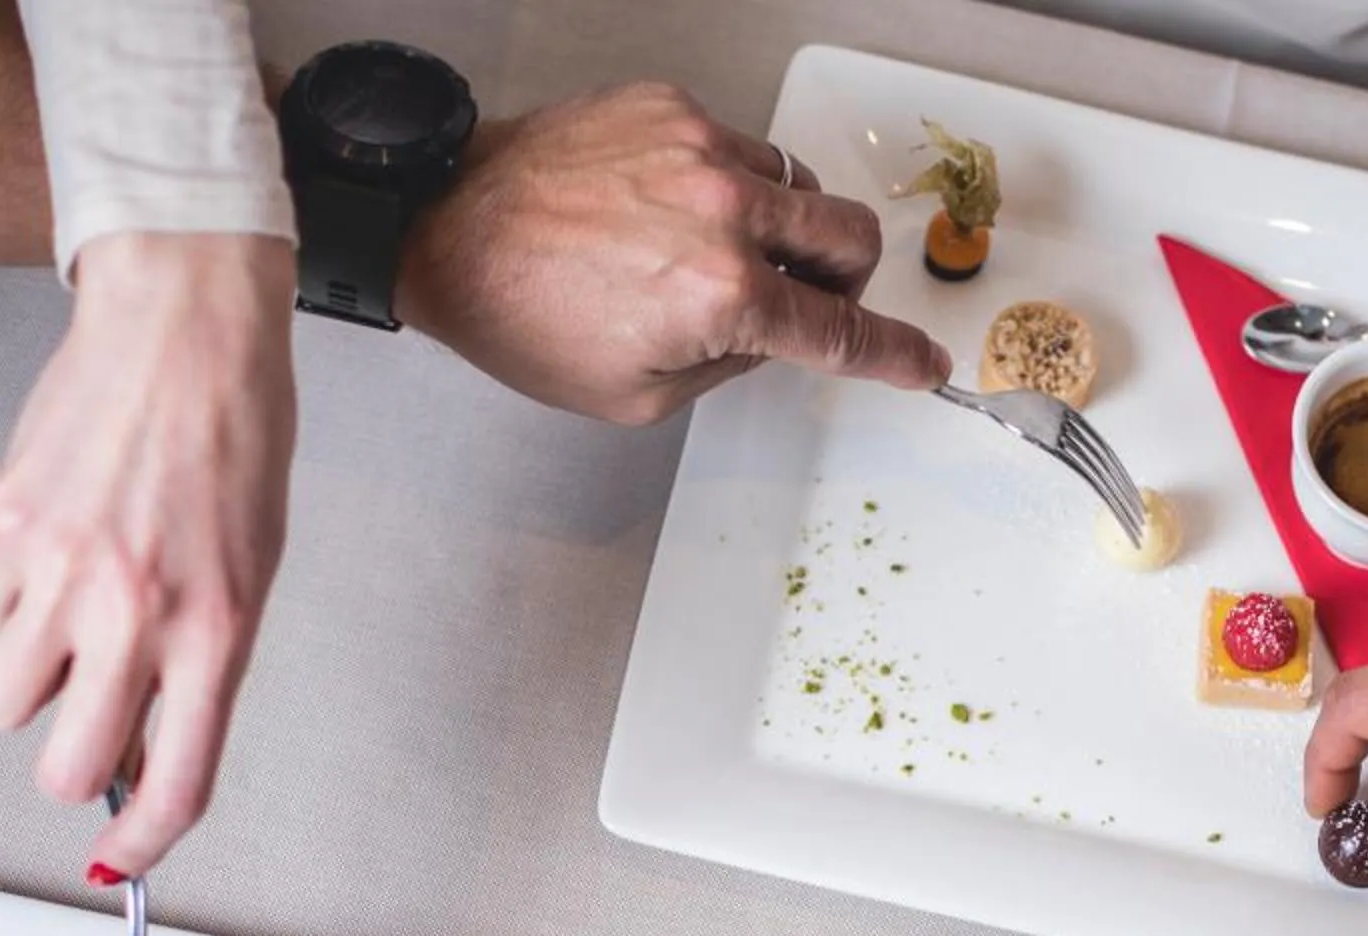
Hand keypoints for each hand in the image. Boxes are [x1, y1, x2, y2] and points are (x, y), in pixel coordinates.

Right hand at [0, 232, 295, 880]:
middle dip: (72, 762)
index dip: (141, 844)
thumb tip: (143, 744)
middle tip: (89, 716)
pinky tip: (52, 546)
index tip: (115, 863)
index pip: (177, 781)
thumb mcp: (247, 572)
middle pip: (66, 766)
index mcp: (215, 633)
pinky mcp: (2, 528)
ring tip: (70, 616)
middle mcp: (134, 615)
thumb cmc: (233, 447)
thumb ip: (197, 665)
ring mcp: (61, 573)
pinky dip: (8, 600)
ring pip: (4, 700)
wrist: (183, 333)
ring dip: (31, 680)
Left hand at [399, 82, 949, 424]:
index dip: (892, 356)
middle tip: (811, 301)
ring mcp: (697, 146)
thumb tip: (774, 335)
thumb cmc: (524, 315)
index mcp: (722, 295)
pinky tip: (671, 209)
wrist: (445, 228)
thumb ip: (730, 364)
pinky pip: (739, 148)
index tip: (922, 364)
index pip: (840, 333)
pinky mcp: (668, 107)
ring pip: (800, 187)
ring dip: (784, 230)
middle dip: (848, 281)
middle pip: (852, 238)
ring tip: (718, 254)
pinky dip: (728, 186)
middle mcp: (722, 210)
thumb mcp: (639, 395)